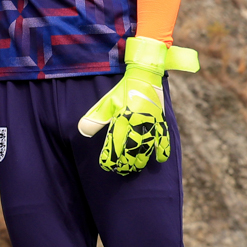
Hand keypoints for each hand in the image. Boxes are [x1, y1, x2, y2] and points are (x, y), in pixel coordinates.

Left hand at [77, 37, 198, 174]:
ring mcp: (151, 123)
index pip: (115, 146)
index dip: (110, 159)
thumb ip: (95, 119)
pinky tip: (159, 159)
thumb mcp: (106, 103)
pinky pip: (164, 139)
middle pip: (131, 152)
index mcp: (122, 119)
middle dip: (125, 164)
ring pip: (146, 149)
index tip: (107, 166)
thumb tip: (83, 132)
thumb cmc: (123, 90)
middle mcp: (137, 123)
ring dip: (140, 161)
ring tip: (135, 168)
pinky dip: (162, 151)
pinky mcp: (161, 121)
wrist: (145, 74)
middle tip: (121, 171)